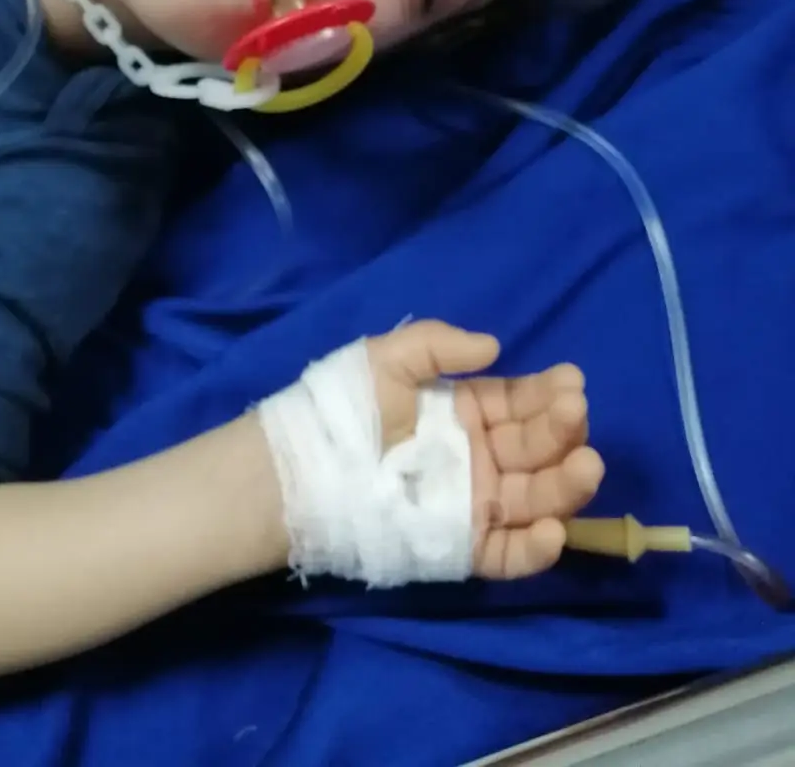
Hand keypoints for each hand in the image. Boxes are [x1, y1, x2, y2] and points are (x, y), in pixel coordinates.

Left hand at [367, 321, 603, 579]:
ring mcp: (473, 505)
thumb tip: (494, 346)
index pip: (517, 404)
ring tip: (589, 466)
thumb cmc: (348, 408)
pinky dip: (535, 549)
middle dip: (562, 430)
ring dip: (566, 485)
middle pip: (534, 448)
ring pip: (533, 498)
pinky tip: (555, 531)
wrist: (309, 470)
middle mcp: (477, 460)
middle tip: (576, 413)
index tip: (573, 382)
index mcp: (463, 415)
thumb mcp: (388, 360)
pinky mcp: (462, 548)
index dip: (546, 393)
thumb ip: (439, 345)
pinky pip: (507, 553)